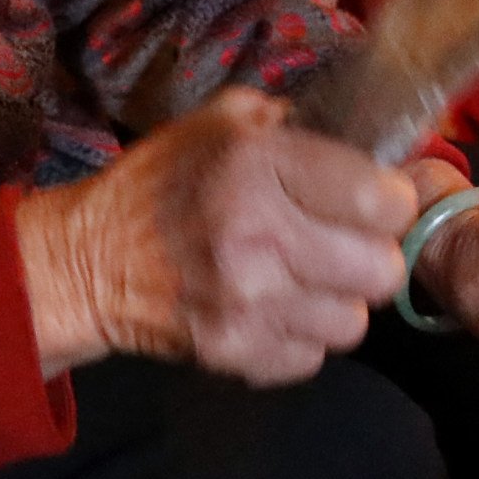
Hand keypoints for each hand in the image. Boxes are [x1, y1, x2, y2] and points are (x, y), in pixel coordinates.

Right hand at [17, 88, 411, 383]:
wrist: (87, 261)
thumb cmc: (163, 182)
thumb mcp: (221, 122)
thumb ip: (294, 120)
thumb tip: (366, 139)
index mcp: (259, 166)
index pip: (382, 200)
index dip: (390, 201)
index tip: (374, 201)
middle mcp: (258, 237)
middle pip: (382, 271)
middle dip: (371, 256)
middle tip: (344, 245)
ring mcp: (245, 304)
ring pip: (353, 323)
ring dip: (336, 302)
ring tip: (305, 280)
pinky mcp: (233, 354)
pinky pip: (312, 358)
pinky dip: (300, 338)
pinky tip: (274, 310)